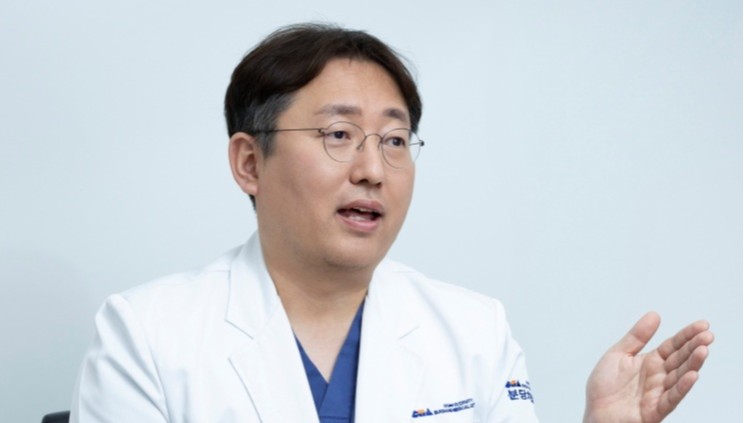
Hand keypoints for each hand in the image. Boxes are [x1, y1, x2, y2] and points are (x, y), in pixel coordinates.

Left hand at [583, 312, 712, 422]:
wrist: (595, 413)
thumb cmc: (604, 388)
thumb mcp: (618, 354)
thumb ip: (636, 337)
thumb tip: (654, 314)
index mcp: (649, 362)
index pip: (672, 346)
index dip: (686, 335)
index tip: (702, 324)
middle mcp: (657, 376)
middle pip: (680, 359)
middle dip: (694, 346)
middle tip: (708, 334)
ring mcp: (658, 392)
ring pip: (680, 376)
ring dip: (692, 364)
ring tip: (703, 350)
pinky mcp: (655, 409)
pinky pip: (671, 398)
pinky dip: (682, 387)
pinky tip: (692, 375)